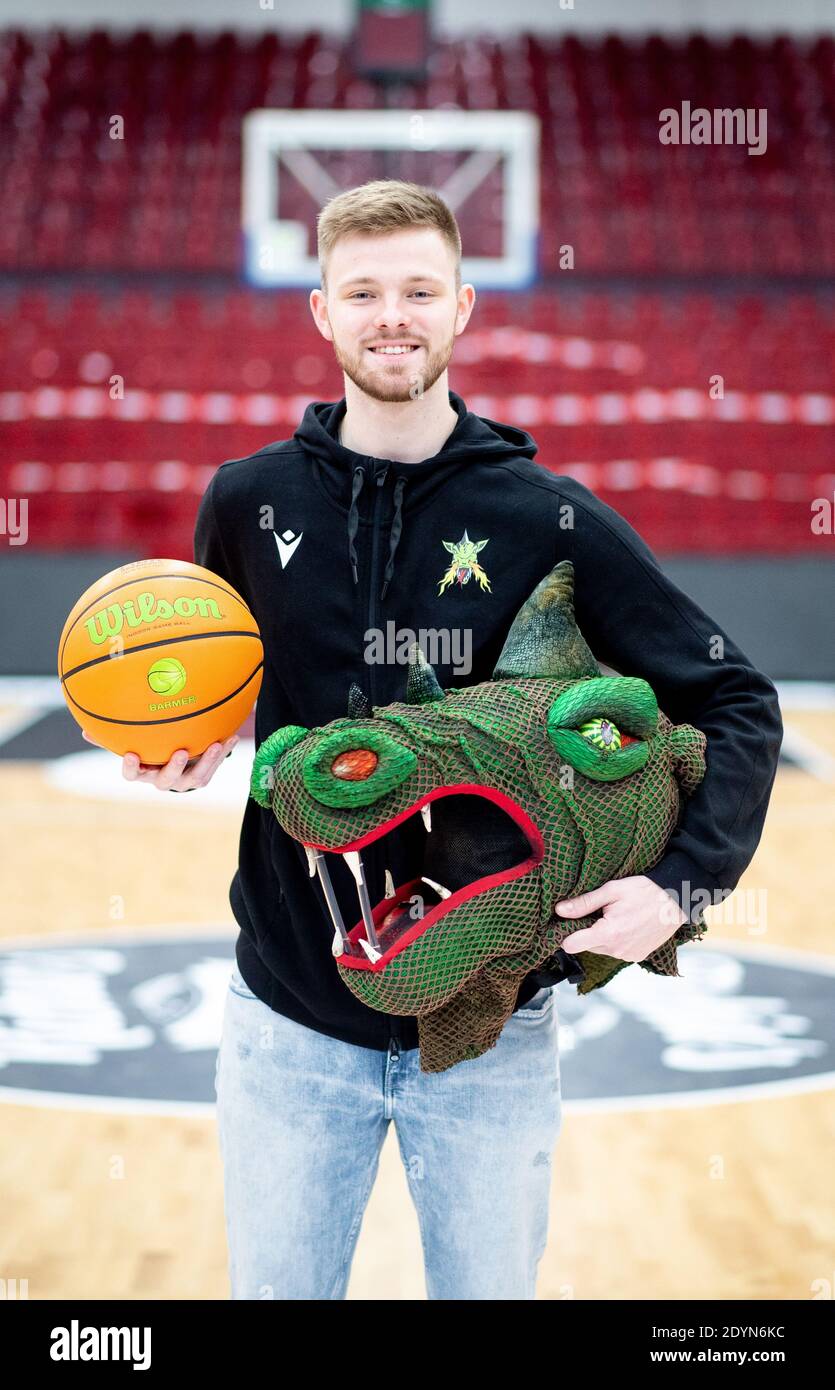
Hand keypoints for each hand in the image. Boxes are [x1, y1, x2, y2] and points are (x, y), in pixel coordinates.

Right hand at [81, 730, 239, 790]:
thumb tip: (84, 731)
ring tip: (215, 745)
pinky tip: (230, 736)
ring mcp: (184, 781)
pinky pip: (214, 767)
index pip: (132, 775)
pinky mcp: (202, 777)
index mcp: (144, 772)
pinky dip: (223, 753)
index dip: (131, 767)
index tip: (130, 755)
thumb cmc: (149, 750)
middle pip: (166, 780)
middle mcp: (163, 780)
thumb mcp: (133, 743)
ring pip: (196, 777)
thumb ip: (111, 739)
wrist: (176, 763)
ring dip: (206, 762)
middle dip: (173, 767)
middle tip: (179, 752)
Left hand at [554, 875, 688, 962]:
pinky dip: (616, 940)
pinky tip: (626, 925)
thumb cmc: (644, 891)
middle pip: (586, 946)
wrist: (676, 900)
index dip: (565, 933)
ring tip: (615, 917)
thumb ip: (584, 903)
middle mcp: (617, 950)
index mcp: (608, 934)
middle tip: (599, 912)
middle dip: (587, 931)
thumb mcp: (611, 890)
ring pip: (601, 949)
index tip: (568, 922)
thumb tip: (559, 910)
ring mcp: (628, 956)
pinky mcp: (637, 956)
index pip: (571, 945)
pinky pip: (616, 951)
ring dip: (602, 936)